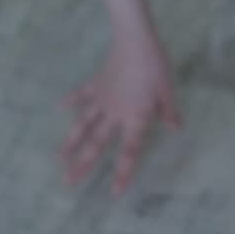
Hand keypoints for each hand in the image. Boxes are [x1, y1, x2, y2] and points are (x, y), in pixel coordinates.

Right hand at [61, 34, 180, 194]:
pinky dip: (71, 101)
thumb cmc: (155, 66)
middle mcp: (114, 114)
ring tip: (58, 158)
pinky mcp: (97, 84)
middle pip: (96, 144)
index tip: (114, 192)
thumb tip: (176, 128)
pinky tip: (59, 107)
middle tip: (67, 182)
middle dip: (82, 165)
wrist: (135, 41)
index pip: (128, 152)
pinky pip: (82, 95)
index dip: (122, 173)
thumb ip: (169, 111)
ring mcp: (102, 99)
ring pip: (83, 125)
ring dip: (70, 142)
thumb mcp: (167, 90)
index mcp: (135, 118)